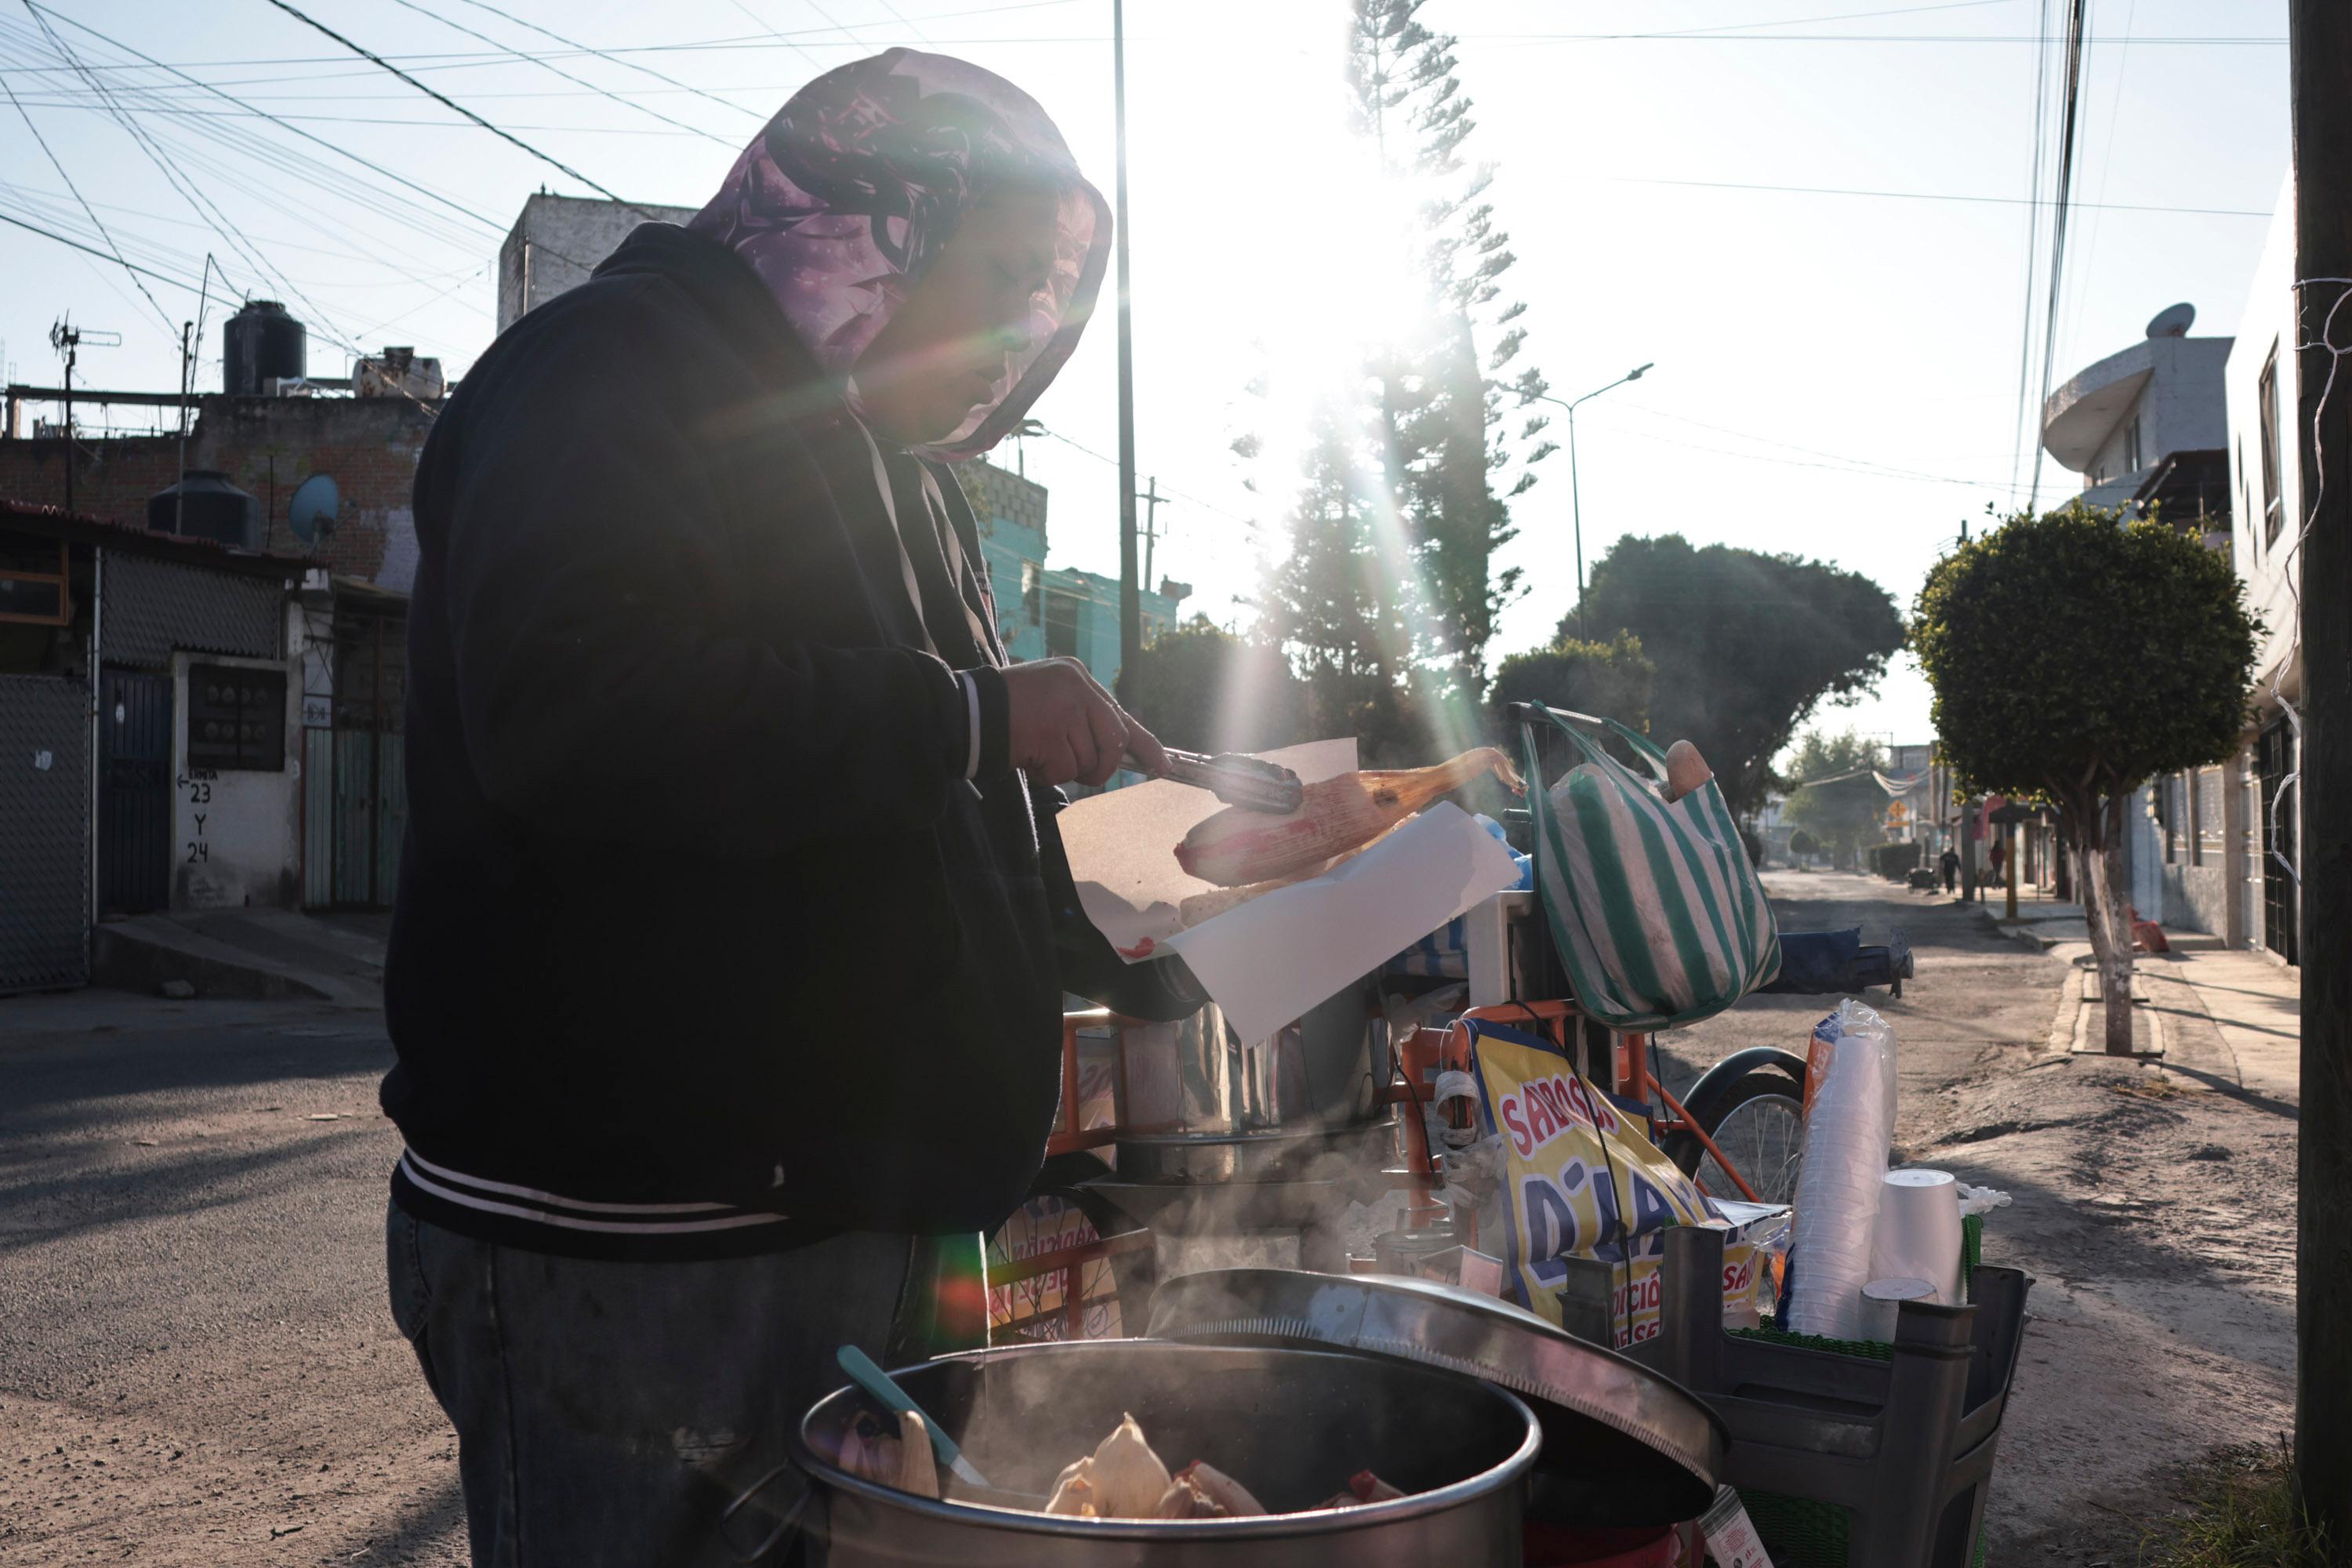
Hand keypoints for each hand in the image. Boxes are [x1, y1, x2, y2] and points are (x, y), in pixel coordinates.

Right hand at [1000, 658, 1167, 786]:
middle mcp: (1076, 687)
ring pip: (1087, 760)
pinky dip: (1046, 774)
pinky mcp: (1049, 731)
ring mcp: (1063, 708)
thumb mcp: (1051, 702)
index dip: (1145, 744)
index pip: (1121, 715)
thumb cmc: (1007, 712)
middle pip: (1113, 741)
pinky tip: (1027, 757)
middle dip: (1101, 766)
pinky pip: (1063, 770)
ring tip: (1037, 752)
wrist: (965, 711)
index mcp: (1078, 677)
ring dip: (1063, 768)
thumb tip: (1118, 753)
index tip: (1162, 765)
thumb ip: (1083, 720)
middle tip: (1081, 772)